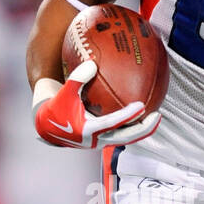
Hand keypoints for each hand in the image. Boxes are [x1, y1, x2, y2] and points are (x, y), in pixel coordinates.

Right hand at [33, 60, 159, 149]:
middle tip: (157, 115)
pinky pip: (122, 133)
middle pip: (126, 138)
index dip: (128, 116)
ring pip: (127, 138)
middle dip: (143, 129)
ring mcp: (102, 141)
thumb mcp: (64, 92)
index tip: (142, 106)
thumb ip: (77, 78)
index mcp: (88, 130)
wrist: (47, 127)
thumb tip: (93, 63)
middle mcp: (97, 140)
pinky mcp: (103, 139)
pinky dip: (132, 125)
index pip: (112, 124)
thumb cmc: (56, 107)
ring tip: (156, 116)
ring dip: (141, 129)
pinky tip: (142, 113)